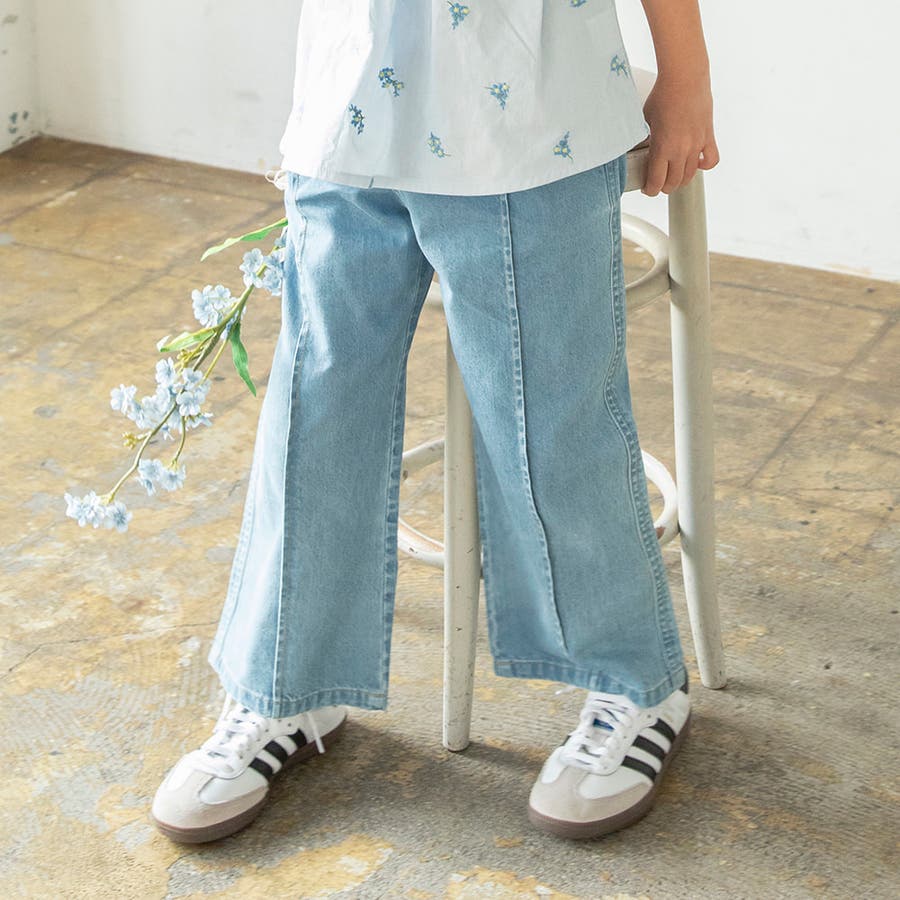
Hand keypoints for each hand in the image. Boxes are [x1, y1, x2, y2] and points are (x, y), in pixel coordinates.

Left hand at [641, 72, 719, 195]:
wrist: (685, 77)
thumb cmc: (662, 95)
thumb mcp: (645, 121)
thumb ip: (644, 139)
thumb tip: (639, 150)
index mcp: (663, 148)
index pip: (656, 183)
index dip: (650, 190)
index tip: (646, 188)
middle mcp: (681, 150)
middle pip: (673, 183)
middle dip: (663, 187)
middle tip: (657, 183)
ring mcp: (697, 144)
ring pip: (690, 176)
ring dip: (680, 180)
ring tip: (673, 175)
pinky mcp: (708, 136)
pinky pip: (711, 160)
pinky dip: (704, 166)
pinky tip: (696, 163)